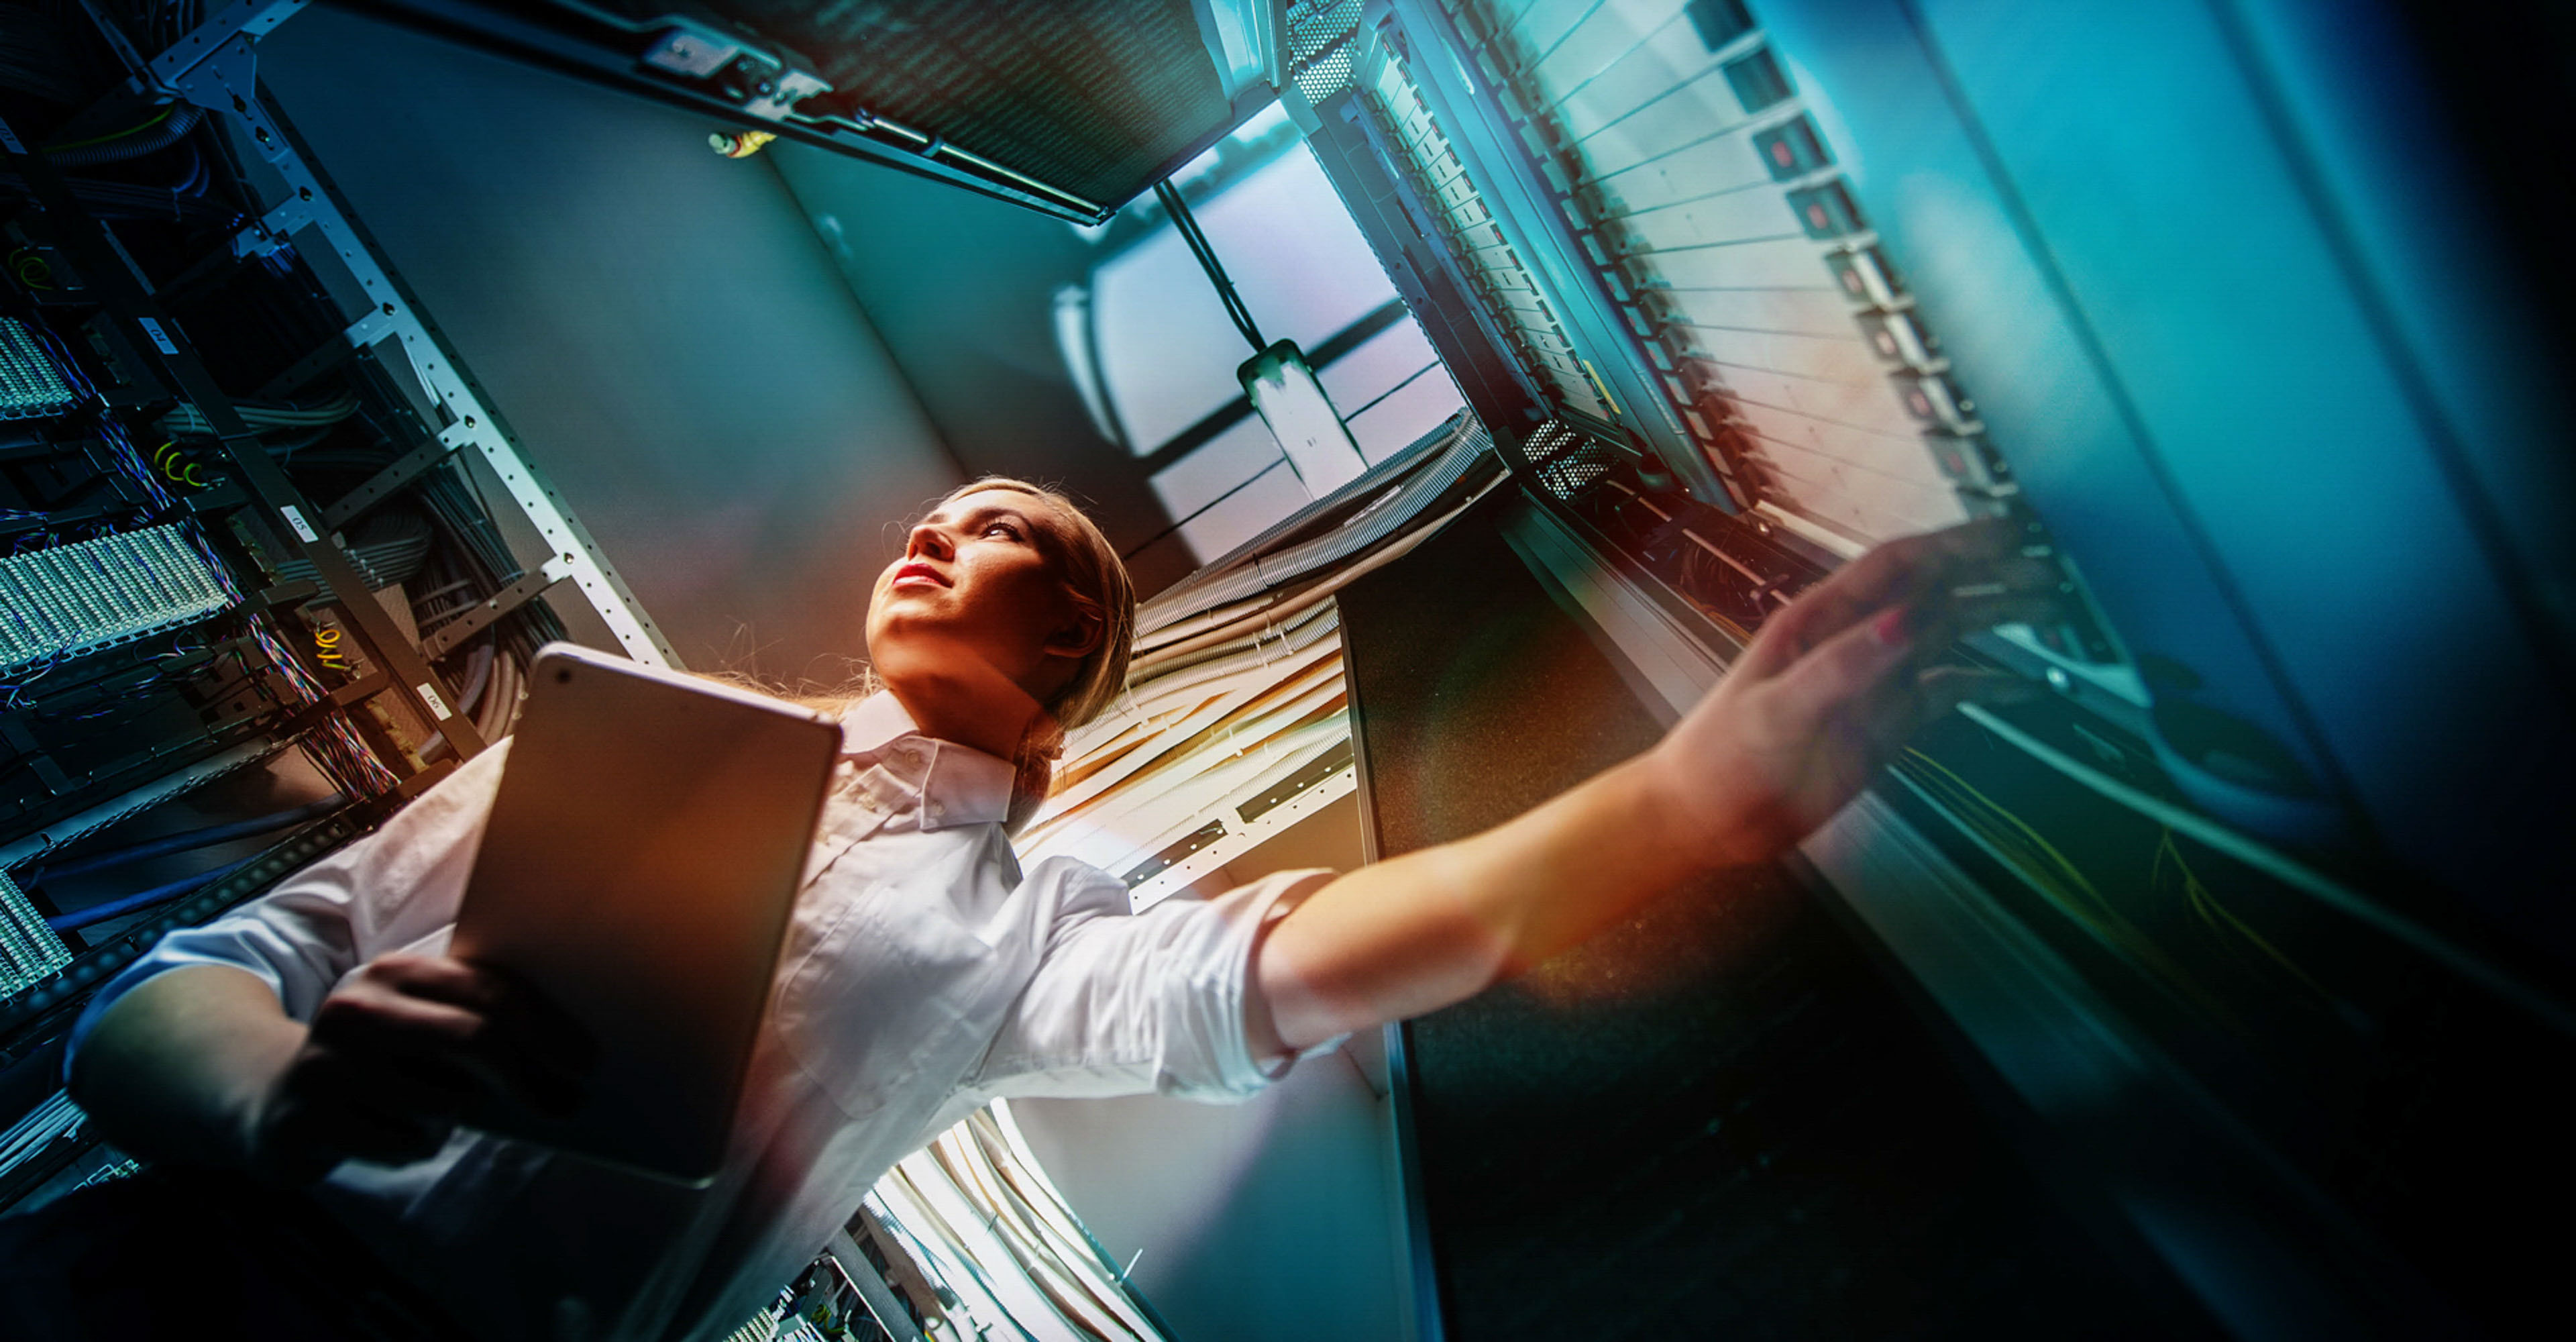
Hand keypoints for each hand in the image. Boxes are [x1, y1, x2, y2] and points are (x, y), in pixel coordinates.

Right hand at [243, 953, 594, 1184]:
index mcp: (394, 971)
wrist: (276, 1102)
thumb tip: (569, 1060)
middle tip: (563, 1106)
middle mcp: (357, 1007)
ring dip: (457, 1119)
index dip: (546, 1028)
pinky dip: (417, 1147)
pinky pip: (406, 1143)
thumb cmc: (380, 1064)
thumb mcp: (421, 1026)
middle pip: (473, 1039)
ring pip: (444, 1102)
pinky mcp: (310, 1118)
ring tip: (432, 1112)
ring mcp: (327, 1063)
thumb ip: (478, 1023)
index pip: (488, 990)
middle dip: (529, 1077)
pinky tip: (393, 1134)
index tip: (586, 1063)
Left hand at [1645, 517, 2060, 866]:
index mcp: (1821, 621)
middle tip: (2051, 573)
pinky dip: (1986, 686)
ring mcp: (1875, 681)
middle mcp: (1854, 641)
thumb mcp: (1779, 708)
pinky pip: (1946, 693)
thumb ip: (1844, 666)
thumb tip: (1909, 620)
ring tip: (2051, 613)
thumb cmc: (1724, 755)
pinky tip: (2024, 685)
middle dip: (1991, 577)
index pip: (1897, 567)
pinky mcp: (1886, 723)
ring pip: (1947, 636)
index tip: (2008, 533)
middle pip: (1934, 593)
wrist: (1707, 816)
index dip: (1953, 545)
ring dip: (1995, 621)